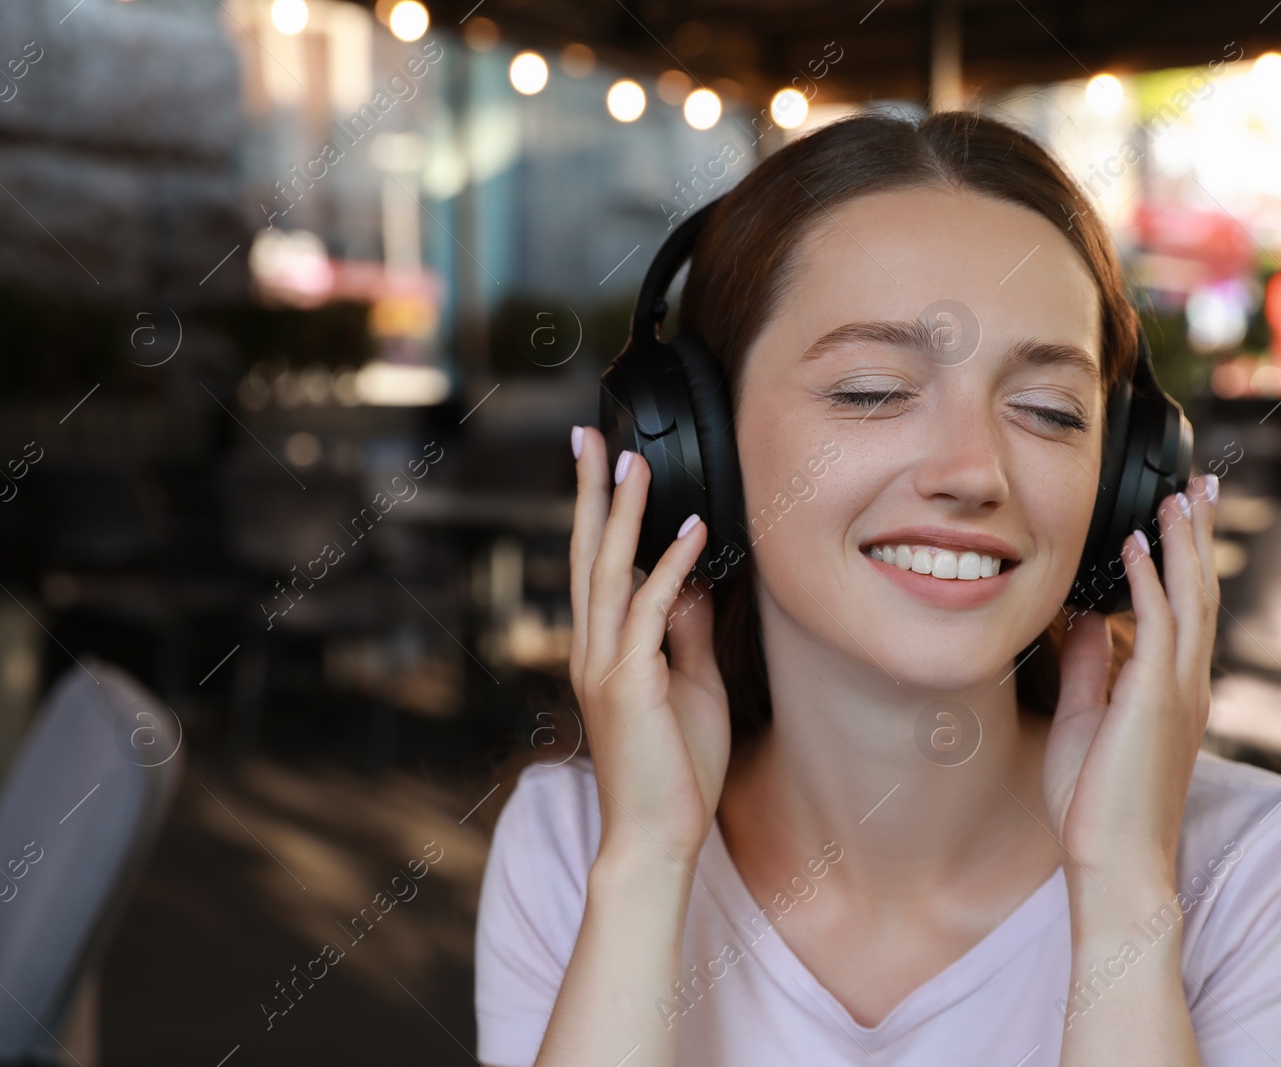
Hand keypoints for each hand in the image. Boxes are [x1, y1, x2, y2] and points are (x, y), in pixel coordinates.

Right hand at [568, 426, 731, 866]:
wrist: (658, 838)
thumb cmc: (676, 770)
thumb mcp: (690, 685)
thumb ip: (686, 631)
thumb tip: (692, 578)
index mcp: (604, 651)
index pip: (597, 568)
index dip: (599, 514)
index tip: (604, 464)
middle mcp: (593, 650)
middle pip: (588, 554)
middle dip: (590, 492)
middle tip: (590, 436)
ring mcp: (605, 666)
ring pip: (609, 571)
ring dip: (623, 512)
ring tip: (633, 460)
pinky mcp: (628, 683)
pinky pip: (650, 610)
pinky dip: (669, 565)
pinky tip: (690, 529)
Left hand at [1041, 474, 1219, 889]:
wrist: (1112, 860)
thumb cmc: (1094, 804)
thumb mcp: (1083, 720)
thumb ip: (1089, 669)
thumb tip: (1087, 622)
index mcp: (1172, 693)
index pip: (1185, 613)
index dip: (1184, 562)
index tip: (1177, 519)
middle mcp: (1186, 686)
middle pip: (1201, 593)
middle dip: (1200, 537)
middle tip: (1201, 487)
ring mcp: (1178, 692)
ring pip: (1191, 598)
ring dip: (1184, 543)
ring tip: (1182, 495)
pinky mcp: (1157, 699)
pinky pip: (1159, 624)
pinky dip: (1152, 579)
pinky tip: (1139, 544)